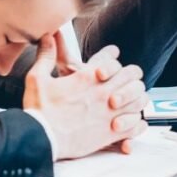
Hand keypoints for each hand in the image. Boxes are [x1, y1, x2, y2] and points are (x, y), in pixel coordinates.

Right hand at [23, 36, 148, 159]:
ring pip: (139, 99)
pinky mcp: (111, 133)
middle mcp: (103, 92)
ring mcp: (110, 112)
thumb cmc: (39, 111)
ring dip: (137, 97)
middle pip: (132, 75)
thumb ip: (46, 56)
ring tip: (133, 99)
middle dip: (131, 74)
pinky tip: (133, 121)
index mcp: (88, 78)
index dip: (112, 55)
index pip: (111, 59)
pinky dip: (137, 122)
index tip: (113, 54)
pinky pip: (136, 125)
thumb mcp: (37, 78)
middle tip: (128, 77)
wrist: (40, 140)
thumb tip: (48, 37)